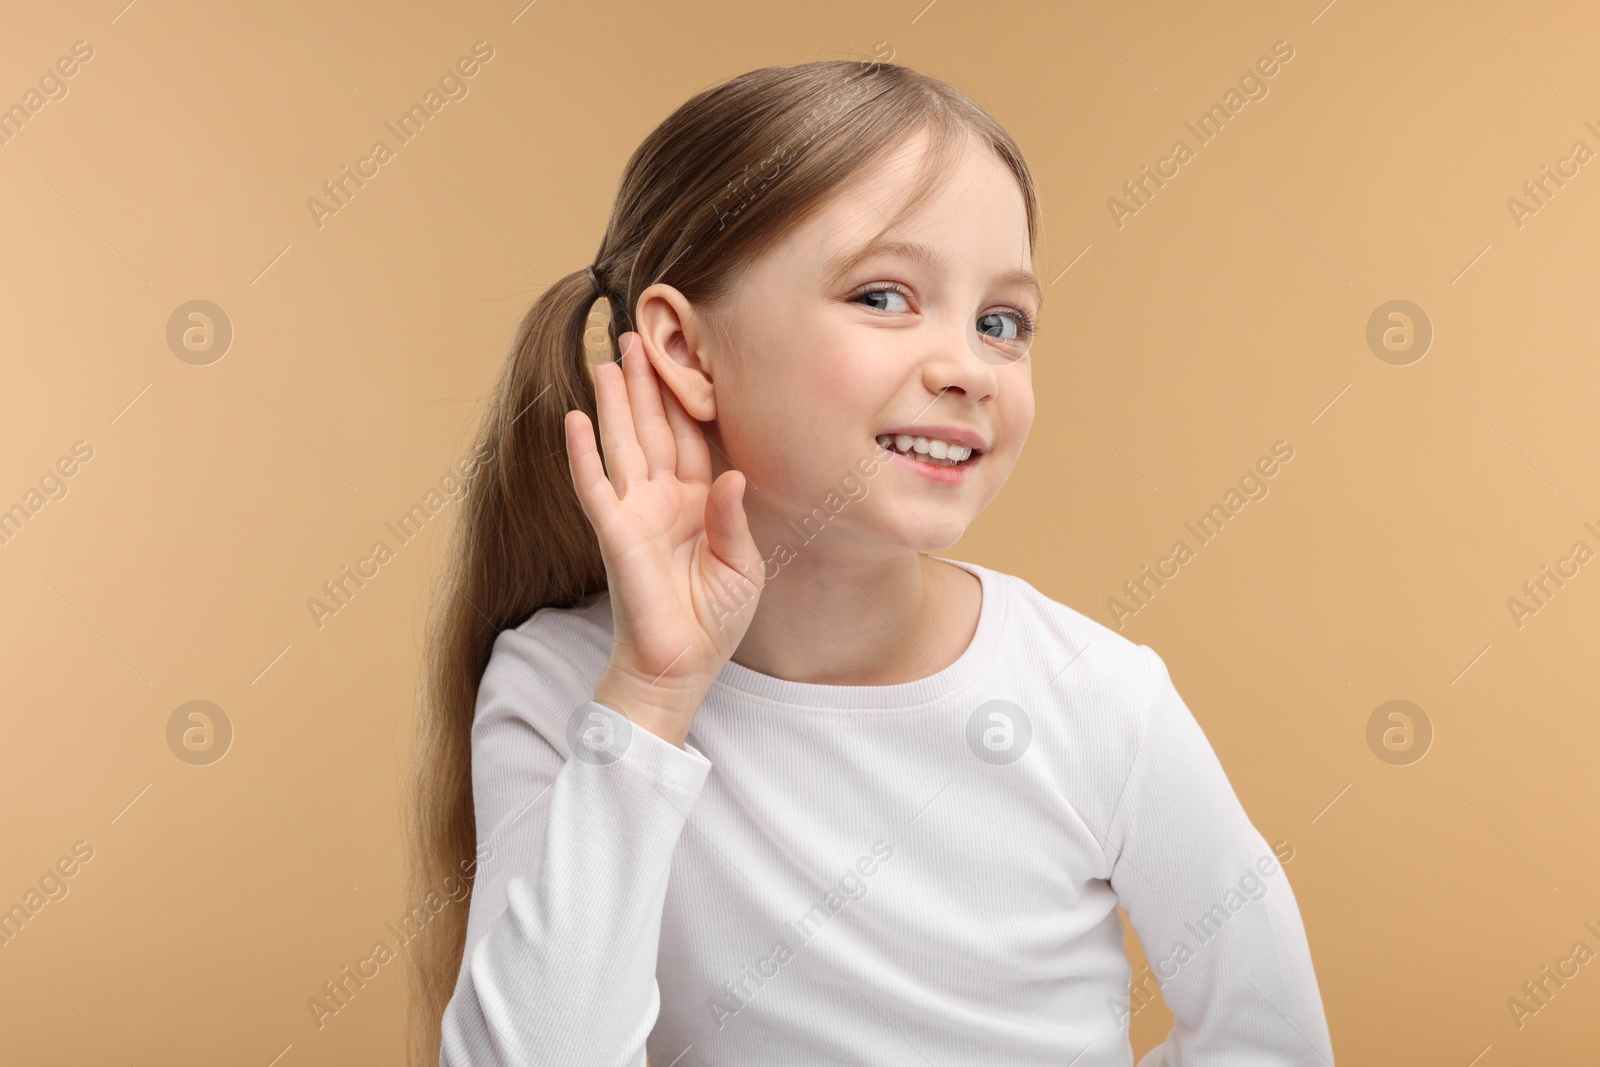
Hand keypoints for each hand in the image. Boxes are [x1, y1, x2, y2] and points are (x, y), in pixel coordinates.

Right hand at [564, 332, 764, 743]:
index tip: (683, 357)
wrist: (681, 666)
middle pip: (653, 428)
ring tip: (606, 358)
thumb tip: (734, 476)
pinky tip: (573, 417)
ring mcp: (635, 513)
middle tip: (636, 336)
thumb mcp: (742, 567)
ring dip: (613, 402)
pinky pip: (593, 484)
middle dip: (645, 384)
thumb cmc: (714, 622)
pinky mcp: (614, 532)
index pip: (692, 440)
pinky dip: (582, 452)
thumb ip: (733, 519)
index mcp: (700, 504)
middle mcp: (664, 500)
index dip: (686, 400)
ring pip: (622, 443)